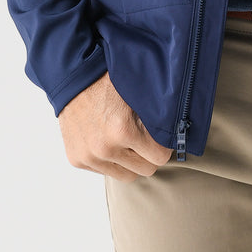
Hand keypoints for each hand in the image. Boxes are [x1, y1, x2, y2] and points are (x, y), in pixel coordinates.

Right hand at [58, 72, 172, 181]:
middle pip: (145, 169)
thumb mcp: (137, 89)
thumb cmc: (108, 78)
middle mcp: (105, 148)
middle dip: (149, 154)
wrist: (72, 76)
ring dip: (131, 161)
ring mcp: (89, 157)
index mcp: (123, 130)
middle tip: (146, 137)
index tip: (162, 135)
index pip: (160, 157)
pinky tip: (109, 139)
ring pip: (126, 175)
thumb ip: (156, 112)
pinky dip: (111, 160)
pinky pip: (105, 171)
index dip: (164, 145)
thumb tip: (179, 126)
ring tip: (128, 139)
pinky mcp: (77, 160)